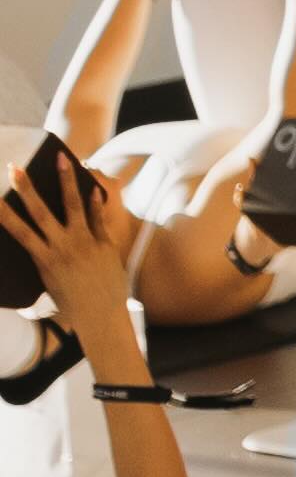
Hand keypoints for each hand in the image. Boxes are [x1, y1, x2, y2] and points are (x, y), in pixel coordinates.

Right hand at [3, 145, 140, 361]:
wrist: (102, 318)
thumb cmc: (72, 307)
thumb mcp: (49, 286)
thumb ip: (41, 267)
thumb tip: (29, 257)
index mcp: (44, 259)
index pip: (18, 231)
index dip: (3, 214)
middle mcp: (62, 248)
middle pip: (40, 212)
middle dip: (26, 188)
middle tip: (15, 167)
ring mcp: (84, 243)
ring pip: (73, 205)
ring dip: (66, 180)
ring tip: (62, 158)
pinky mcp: (104, 244)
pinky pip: (98, 217)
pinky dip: (95, 201)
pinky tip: (93, 186)